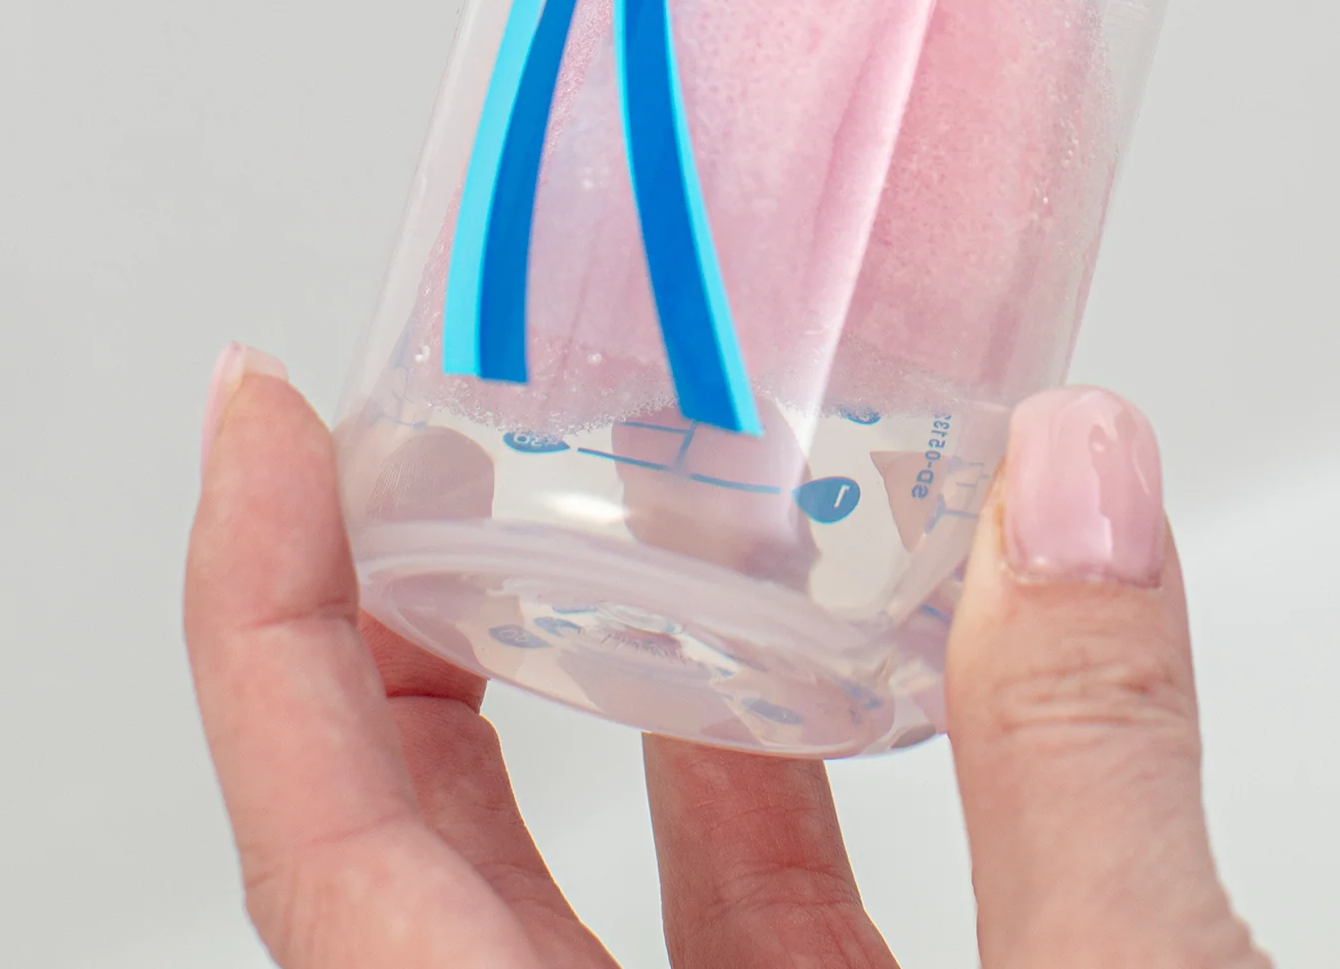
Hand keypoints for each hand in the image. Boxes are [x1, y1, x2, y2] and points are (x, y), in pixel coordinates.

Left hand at [186, 355, 1263, 965]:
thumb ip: (1084, 765)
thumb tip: (1073, 483)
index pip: (326, 855)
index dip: (255, 618)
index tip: (260, 422)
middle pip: (412, 859)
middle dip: (409, 616)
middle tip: (425, 425)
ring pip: (587, 901)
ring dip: (615, 685)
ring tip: (649, 488)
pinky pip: (749, 938)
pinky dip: (777, 785)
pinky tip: (855, 662)